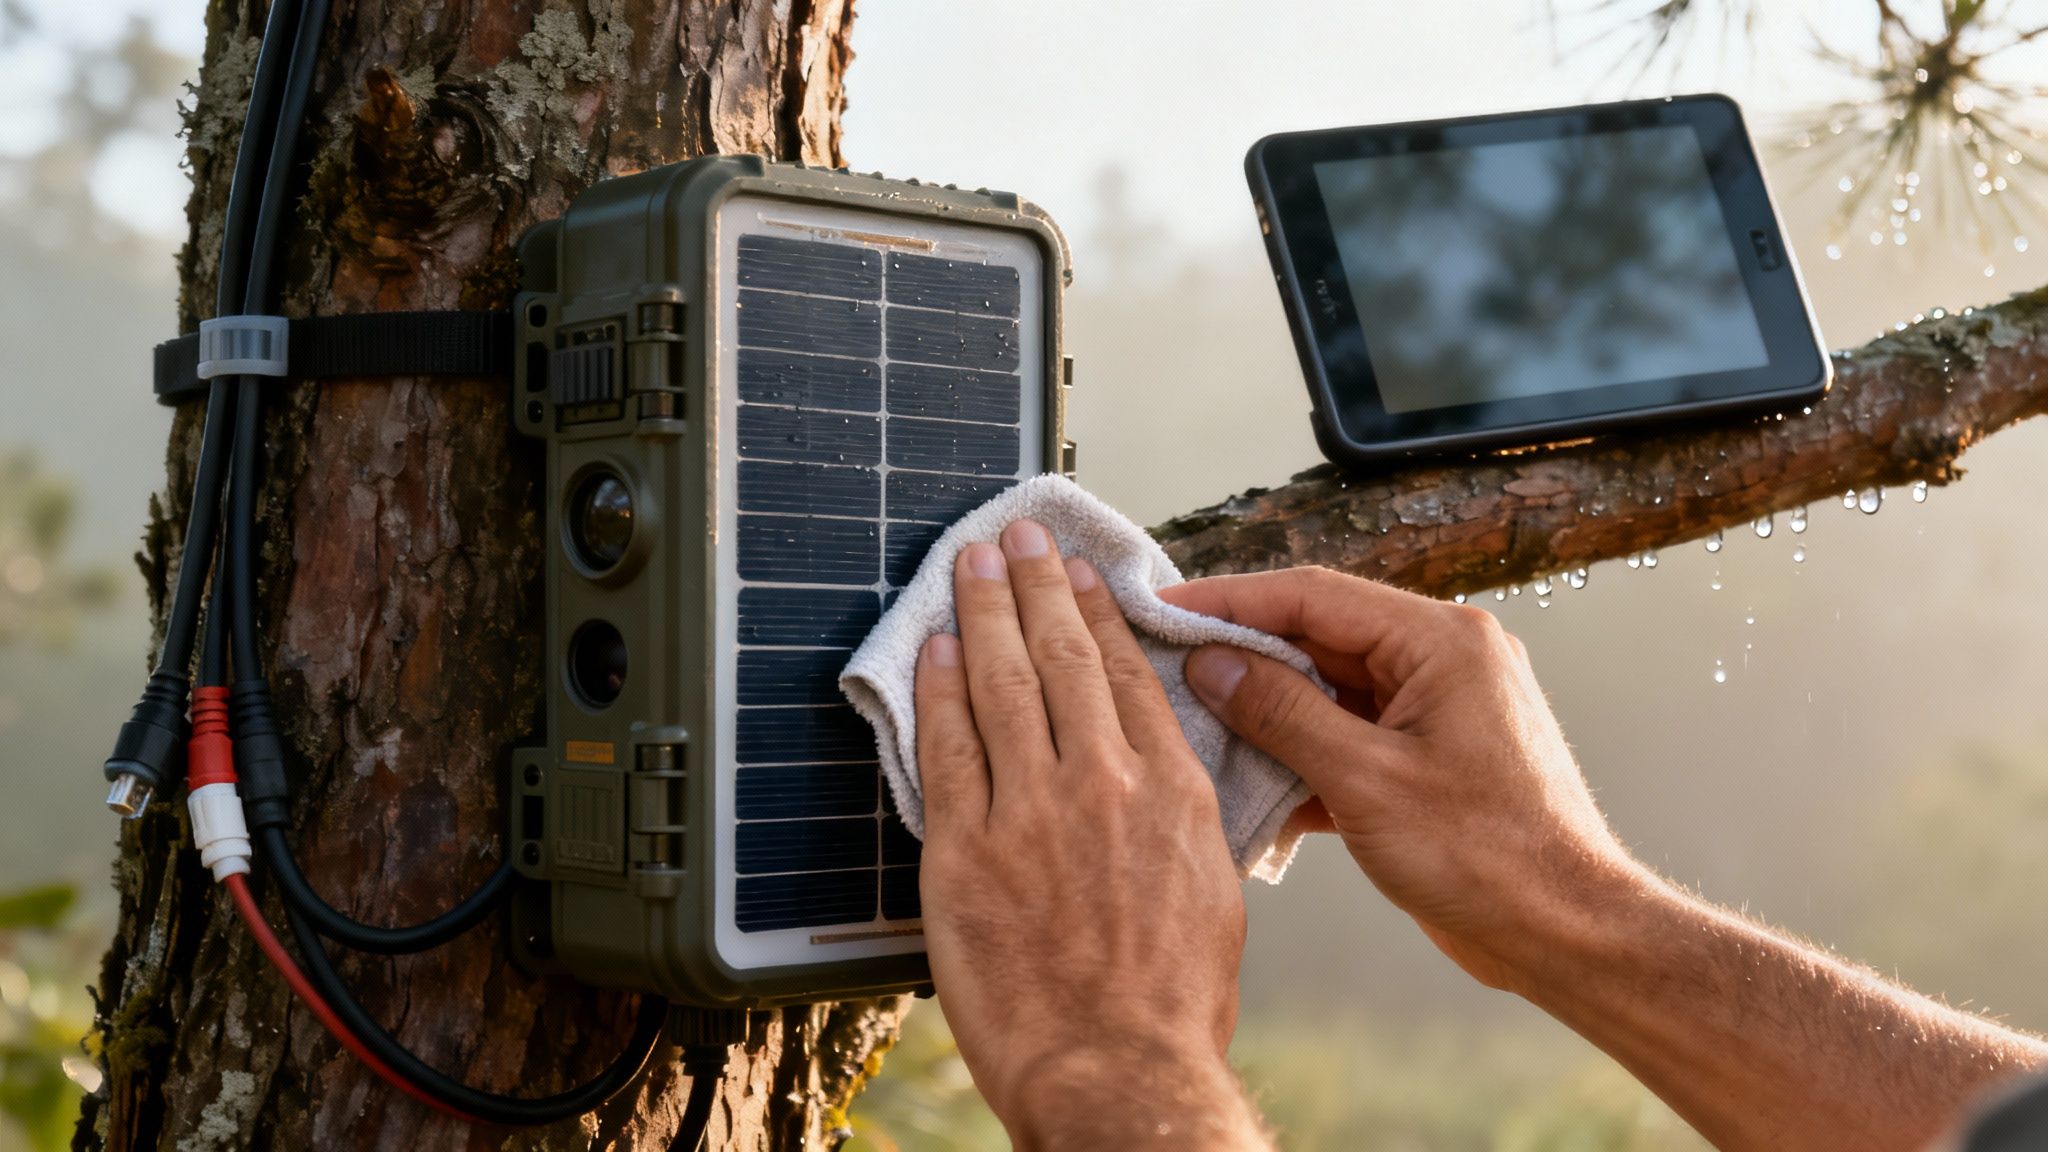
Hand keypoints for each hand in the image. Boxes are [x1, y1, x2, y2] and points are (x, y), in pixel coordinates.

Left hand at [915, 519, 1265, 1148]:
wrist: (1121, 1072)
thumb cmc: (1170, 1006)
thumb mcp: (1211, 896)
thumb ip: (1182, 824)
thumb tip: (1162, 784)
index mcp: (1173, 794)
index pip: (1129, 676)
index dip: (1096, 614)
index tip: (1078, 575)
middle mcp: (1105, 786)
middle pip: (1062, 659)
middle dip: (1033, 587)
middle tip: (1014, 537)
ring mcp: (1032, 814)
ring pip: (1001, 685)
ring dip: (980, 613)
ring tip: (968, 565)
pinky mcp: (968, 852)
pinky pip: (947, 749)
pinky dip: (936, 691)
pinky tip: (930, 650)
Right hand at [1159, 567, 1640, 992]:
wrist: (1566, 932)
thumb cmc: (1487, 857)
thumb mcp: (1364, 780)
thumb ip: (1282, 713)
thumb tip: (1213, 665)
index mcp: (1441, 641)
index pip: (1313, 594)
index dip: (1230, 599)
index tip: (1164, 607)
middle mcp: (1445, 658)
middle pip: (1320, 635)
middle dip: (1243, 654)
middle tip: (1167, 664)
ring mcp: (1440, 708)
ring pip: (1330, 688)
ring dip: (1269, 710)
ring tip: (1195, 724)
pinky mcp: (1431, 757)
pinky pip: (1351, 734)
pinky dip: (1303, 754)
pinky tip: (1252, 784)